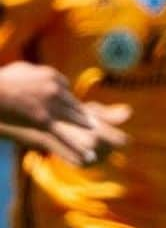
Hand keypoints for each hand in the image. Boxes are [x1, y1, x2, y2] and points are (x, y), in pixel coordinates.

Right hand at [0, 62, 129, 164]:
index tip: (61, 103)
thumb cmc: (2, 80)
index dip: (63, 97)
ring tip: (95, 140)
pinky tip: (88, 157)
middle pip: (75, 105)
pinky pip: (64, 137)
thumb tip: (40, 74)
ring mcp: (52, 106)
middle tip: (93, 125)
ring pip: (75, 120)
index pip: (66, 87)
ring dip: (85, 130)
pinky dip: (76, 148)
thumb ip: (35, 73)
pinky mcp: (45, 120)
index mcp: (52, 76)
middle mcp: (56, 90)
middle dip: (81, 116)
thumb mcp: (22, 70)